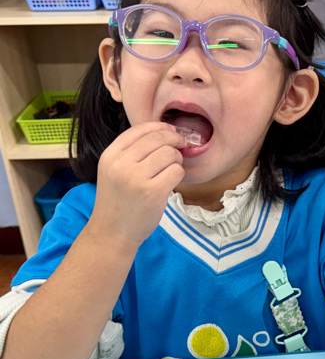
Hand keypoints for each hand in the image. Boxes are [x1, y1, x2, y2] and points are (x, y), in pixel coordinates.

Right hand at [89, 122, 185, 248]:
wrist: (113, 232)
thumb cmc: (118, 201)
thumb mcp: (114, 170)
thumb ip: (133, 152)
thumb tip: (166, 131)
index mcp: (110, 155)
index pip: (140, 129)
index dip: (161, 127)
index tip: (172, 131)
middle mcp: (121, 164)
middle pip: (159, 138)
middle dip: (175, 141)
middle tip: (180, 148)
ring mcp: (136, 178)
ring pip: (170, 154)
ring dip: (176, 161)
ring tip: (169, 172)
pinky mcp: (153, 192)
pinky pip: (177, 171)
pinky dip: (178, 175)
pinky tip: (170, 183)